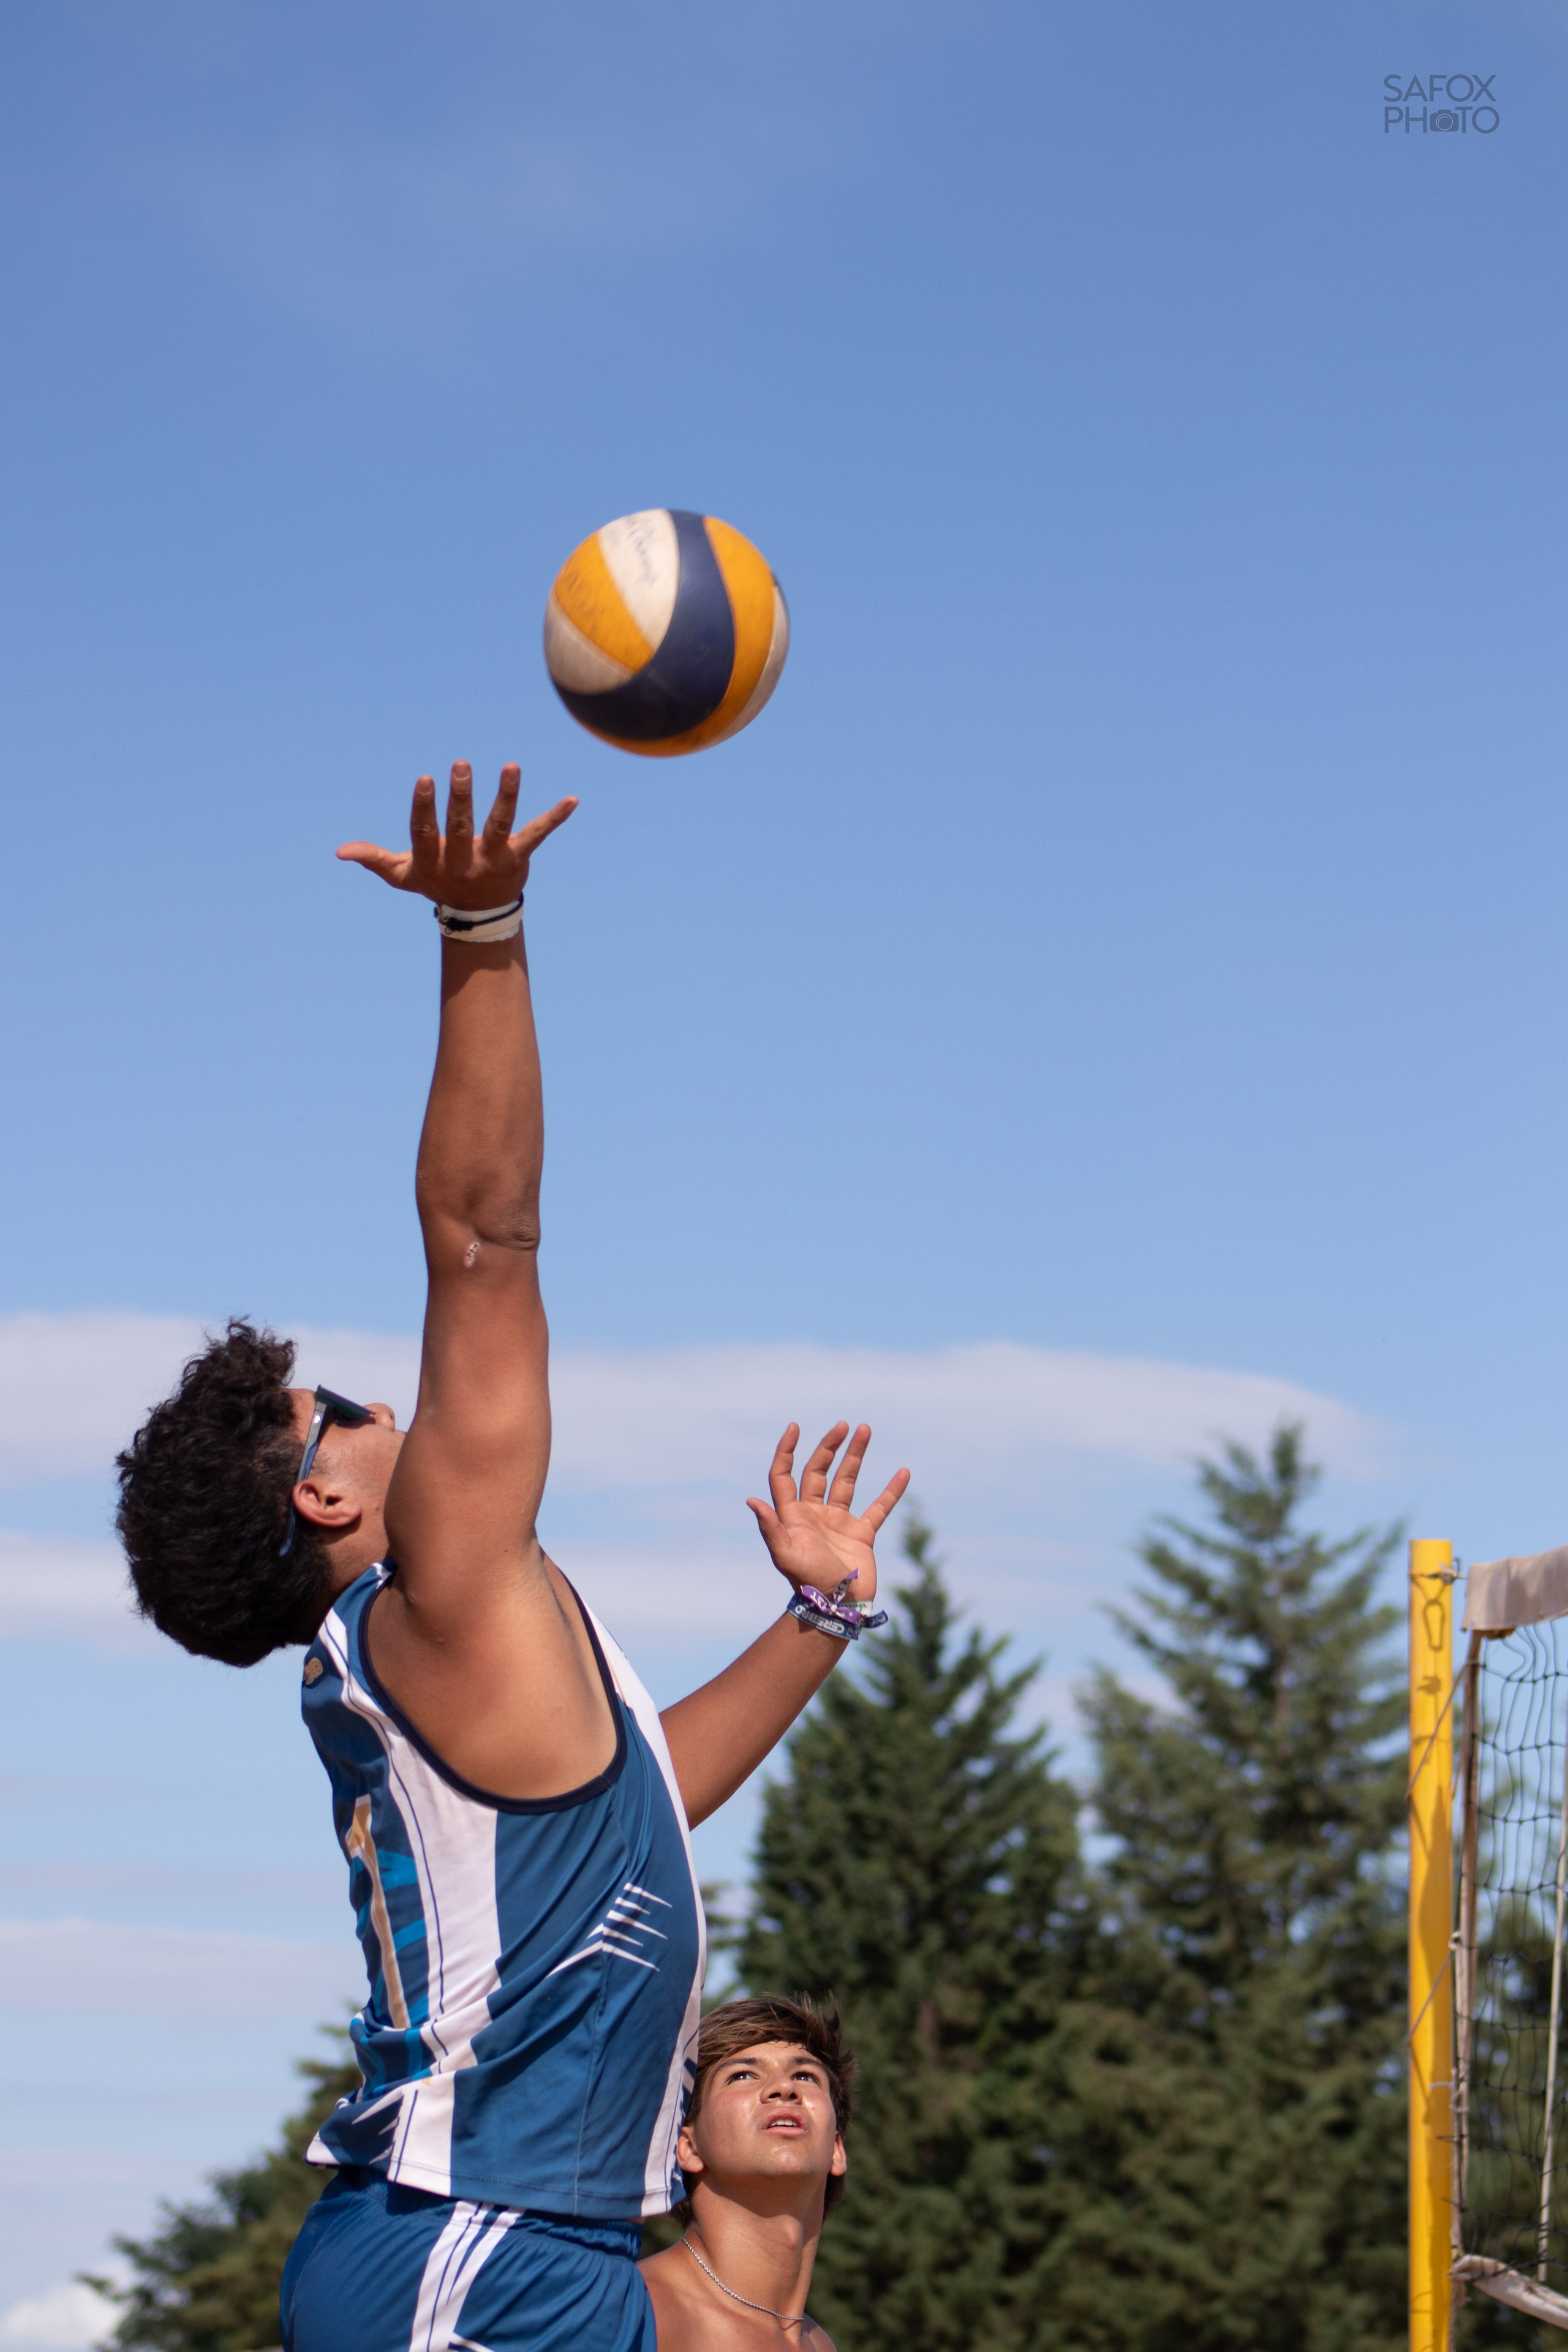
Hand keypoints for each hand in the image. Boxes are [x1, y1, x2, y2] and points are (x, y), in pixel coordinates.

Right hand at [338, 762, 577, 910]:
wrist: (478, 917)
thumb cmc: (437, 885)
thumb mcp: (404, 875)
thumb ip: (376, 859)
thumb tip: (341, 852)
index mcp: (434, 862)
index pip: (425, 832)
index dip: (425, 807)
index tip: (424, 779)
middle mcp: (464, 862)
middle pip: (462, 827)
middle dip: (461, 797)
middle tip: (461, 766)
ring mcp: (493, 860)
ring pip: (500, 825)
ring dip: (507, 796)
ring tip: (512, 767)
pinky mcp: (519, 858)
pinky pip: (538, 834)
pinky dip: (556, 817)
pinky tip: (573, 800)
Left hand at [746, 1423, 909, 1606]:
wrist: (836, 1609)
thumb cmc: (807, 1583)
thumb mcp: (785, 1555)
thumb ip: (771, 1527)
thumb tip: (752, 1500)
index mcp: (793, 1516)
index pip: (785, 1475)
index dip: (786, 1451)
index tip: (794, 1427)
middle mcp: (814, 1514)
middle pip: (818, 1471)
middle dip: (828, 1447)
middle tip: (842, 1426)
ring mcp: (839, 1522)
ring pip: (847, 1480)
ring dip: (855, 1456)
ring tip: (865, 1429)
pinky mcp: (861, 1533)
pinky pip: (879, 1507)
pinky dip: (891, 1490)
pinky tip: (903, 1472)